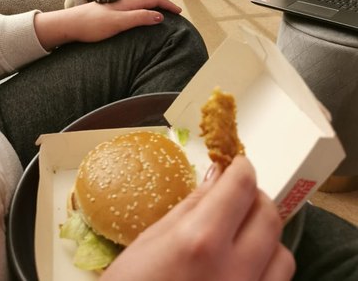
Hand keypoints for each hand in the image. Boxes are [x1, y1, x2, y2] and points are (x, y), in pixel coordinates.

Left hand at [34, 0, 181, 49]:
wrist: (69, 25)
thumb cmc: (92, 25)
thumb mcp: (118, 23)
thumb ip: (139, 18)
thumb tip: (160, 16)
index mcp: (128, 3)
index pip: (153, 0)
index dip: (167, 5)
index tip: (179, 12)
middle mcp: (123, 1)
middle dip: (163, 4)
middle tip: (174, 12)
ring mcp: (116, 6)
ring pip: (140, 2)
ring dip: (153, 5)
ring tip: (161, 13)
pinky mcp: (110, 11)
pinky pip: (132, 7)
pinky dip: (142, 9)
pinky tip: (138, 16)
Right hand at [100, 156, 294, 280]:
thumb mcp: (151, 241)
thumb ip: (192, 206)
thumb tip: (217, 177)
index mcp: (201, 241)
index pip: (240, 187)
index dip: (242, 167)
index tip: (238, 163)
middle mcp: (234, 271)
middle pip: (268, 215)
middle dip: (256, 197)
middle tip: (238, 195)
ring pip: (282, 254)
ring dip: (265, 236)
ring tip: (241, 235)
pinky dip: (266, 267)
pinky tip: (242, 266)